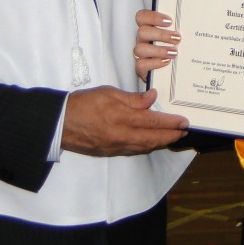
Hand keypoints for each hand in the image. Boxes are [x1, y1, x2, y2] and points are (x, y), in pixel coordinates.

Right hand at [62, 86, 187, 155]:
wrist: (59, 123)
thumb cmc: (83, 103)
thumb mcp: (108, 93)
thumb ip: (132, 98)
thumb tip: (152, 98)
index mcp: (121, 118)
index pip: (152, 121)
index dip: (170, 123)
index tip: (184, 122)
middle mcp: (121, 136)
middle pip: (152, 138)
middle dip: (170, 136)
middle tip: (184, 132)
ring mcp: (115, 146)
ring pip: (144, 147)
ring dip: (160, 142)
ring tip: (172, 137)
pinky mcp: (109, 152)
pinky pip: (133, 150)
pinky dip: (146, 146)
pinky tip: (152, 142)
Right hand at [134, 9, 179, 78]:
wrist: (171, 70)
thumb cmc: (174, 48)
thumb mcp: (176, 36)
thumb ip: (179, 28)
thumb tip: (194, 21)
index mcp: (149, 28)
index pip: (142, 17)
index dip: (153, 17)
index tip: (170, 21)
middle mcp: (142, 39)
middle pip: (142, 32)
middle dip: (161, 35)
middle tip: (177, 38)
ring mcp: (141, 53)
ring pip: (140, 48)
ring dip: (159, 50)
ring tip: (174, 52)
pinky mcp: (141, 67)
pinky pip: (141, 64)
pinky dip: (155, 62)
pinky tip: (166, 61)